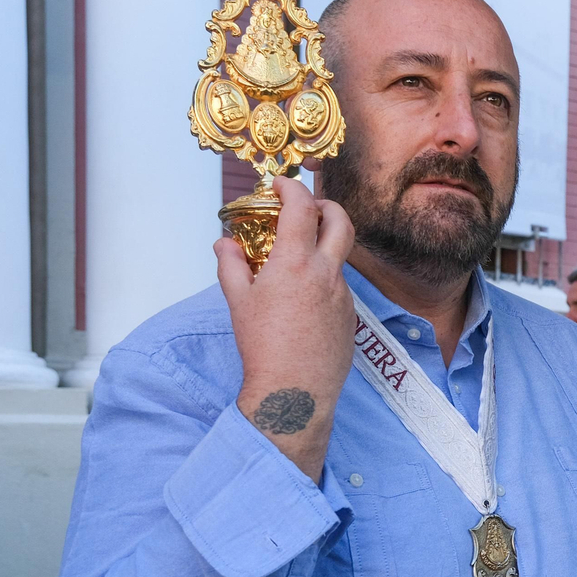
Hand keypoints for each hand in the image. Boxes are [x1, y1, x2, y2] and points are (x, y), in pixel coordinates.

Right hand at [218, 176, 355, 480]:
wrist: (295, 391)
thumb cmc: (262, 347)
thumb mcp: (238, 301)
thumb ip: (231, 265)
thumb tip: (225, 243)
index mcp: (296, 263)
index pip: (301, 207)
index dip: (291, 188)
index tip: (281, 185)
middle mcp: (327, 274)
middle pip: (341, 221)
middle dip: (326, 205)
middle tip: (308, 207)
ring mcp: (344, 295)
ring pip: (339, 258)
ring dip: (321, 249)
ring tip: (294, 263)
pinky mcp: (351, 316)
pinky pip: (339, 288)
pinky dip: (323, 281)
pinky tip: (302, 302)